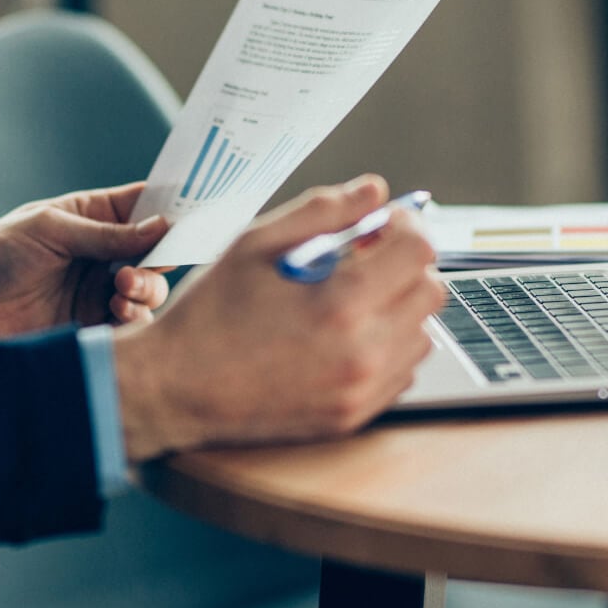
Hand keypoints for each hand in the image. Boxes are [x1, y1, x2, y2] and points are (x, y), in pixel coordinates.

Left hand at [0, 183, 171, 352]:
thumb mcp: (48, 231)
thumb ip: (106, 234)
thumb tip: (162, 227)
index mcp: (90, 218)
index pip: (144, 207)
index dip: (172, 210)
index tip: (194, 216)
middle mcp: (100, 254)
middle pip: (156, 252)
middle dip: (160, 258)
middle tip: (137, 267)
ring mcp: (97, 291)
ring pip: (149, 290)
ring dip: (147, 289)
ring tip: (122, 291)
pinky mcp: (92, 327)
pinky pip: (131, 324)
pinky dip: (135, 319)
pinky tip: (119, 313)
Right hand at [113, 174, 445, 460]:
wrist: (176, 388)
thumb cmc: (210, 313)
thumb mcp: (255, 243)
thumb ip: (322, 210)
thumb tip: (374, 191)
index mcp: (341, 303)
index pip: (418, 251)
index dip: (404, 225)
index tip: (380, 223)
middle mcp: (363, 353)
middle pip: (431, 291)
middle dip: (404, 264)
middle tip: (363, 258)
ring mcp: (362, 392)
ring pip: (421, 333)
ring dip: (398, 306)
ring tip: (349, 299)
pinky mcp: (354, 416)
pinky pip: (402, 371)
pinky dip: (386, 346)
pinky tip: (343, 336)